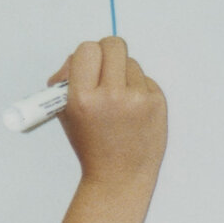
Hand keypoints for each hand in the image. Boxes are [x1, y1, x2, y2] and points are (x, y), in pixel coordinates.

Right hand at [51, 37, 166, 190]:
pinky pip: (146, 79)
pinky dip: (139, 89)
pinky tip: (133, 112)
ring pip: (131, 63)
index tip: (88, 63)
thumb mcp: (67, 114)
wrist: (118, 177)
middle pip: (113, 45)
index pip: (87, 49)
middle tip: (106, 68)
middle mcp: (110, 96)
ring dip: (124, 75)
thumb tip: (76, 58)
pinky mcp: (157, 102)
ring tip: (119, 101)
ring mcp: (136, 99)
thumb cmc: (91, 145)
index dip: (87, 54)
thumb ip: (67, 82)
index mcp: (82, 99)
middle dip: (108, 53)